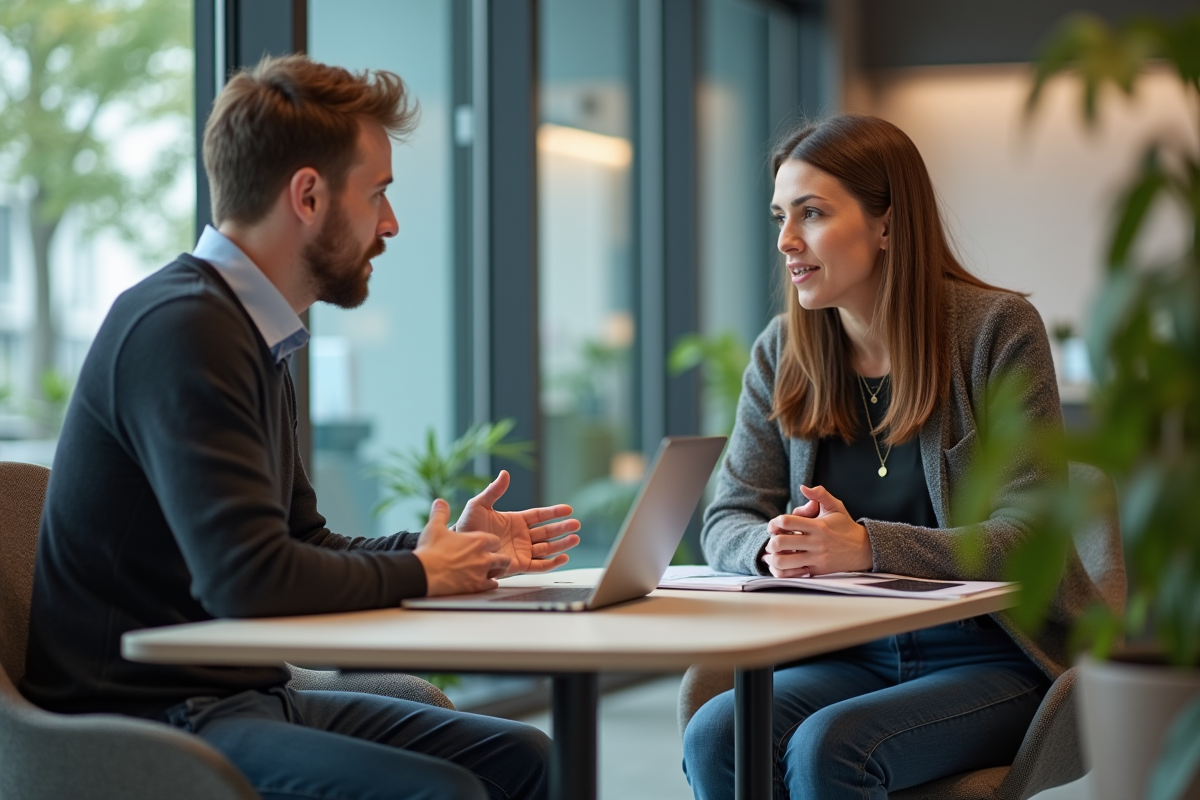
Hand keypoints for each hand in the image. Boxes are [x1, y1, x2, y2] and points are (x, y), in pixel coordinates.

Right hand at [414, 499, 511, 595]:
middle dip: (499, 558)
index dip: (491, 543)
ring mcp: (481, 573)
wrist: (423, 573)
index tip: (485, 545)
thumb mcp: (435, 527)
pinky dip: (489, 584)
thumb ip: (441, 513)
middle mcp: (483, 556)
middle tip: (491, 559)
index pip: (495, 540)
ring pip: (500, 571)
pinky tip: (483, 582)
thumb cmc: (430, 551)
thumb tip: (440, 502)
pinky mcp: (476, 586)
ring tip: (488, 571)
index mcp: (477, 540)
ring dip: (496, 571)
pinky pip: (492, 585)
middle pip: (503, 557)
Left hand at [454, 470, 580, 576]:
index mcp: (516, 521)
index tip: (568, 509)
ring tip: (575, 538)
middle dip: (562, 528)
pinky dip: (552, 563)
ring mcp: (522, 550)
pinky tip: (563, 557)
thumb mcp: (479, 505)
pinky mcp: (519, 565)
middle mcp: (522, 536)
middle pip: (547, 532)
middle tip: (576, 524)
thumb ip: (494, 490)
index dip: (554, 512)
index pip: (539, 515)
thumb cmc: (467, 527)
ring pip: (547, 548)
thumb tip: (505, 473)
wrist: (460, 549)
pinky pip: (539, 565)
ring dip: (562, 544)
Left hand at [762, 485, 872, 576]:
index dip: (774, 523)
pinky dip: (781, 571)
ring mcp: (816, 559)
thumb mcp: (836, 506)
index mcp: (818, 526)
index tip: (773, 526)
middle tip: (771, 542)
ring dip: (772, 558)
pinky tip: (778, 566)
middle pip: (781, 543)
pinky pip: (793, 575)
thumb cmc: (845, 526)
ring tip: (771, 555)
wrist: (863, 549)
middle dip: (770, 542)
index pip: (787, 522)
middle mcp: (816, 543)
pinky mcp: (817, 571)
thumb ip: (820, 494)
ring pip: (784, 561)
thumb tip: (802, 487)